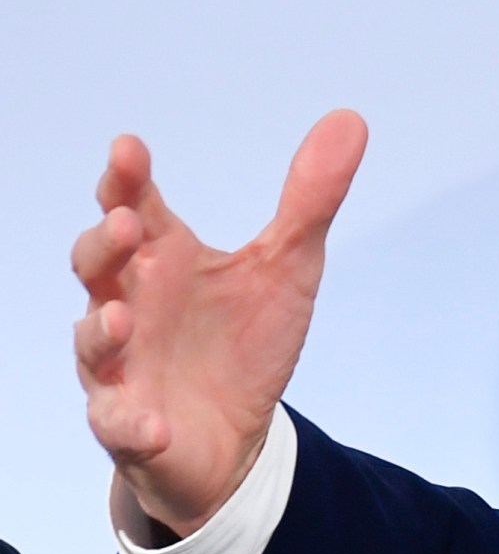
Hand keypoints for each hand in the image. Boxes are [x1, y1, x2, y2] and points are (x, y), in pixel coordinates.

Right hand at [70, 112, 367, 537]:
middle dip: (105, 245)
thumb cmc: (246, 339)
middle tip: (127, 224)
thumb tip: (350, 119)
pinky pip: (118, 426)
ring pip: (93, 345)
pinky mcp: (130, 426)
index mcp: (165, 260)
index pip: (135, 208)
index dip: (126, 179)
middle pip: (98, 267)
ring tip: (119, 319)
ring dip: (100, 331)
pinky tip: (153, 423)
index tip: (128, 149)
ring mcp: (122, 367)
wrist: (236, 434)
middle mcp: (131, 306)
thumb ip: (311, 199)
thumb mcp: (288, 266)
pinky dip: (130, 423)